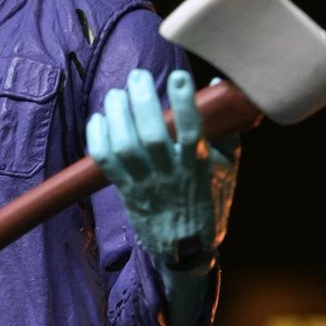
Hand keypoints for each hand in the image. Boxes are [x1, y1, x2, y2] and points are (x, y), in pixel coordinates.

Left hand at [85, 68, 239, 268]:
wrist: (185, 248)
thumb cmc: (209, 198)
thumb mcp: (228, 167)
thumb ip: (227, 128)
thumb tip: (219, 85)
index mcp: (197, 166)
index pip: (190, 133)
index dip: (184, 105)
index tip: (179, 77)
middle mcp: (168, 174)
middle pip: (151, 136)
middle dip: (142, 102)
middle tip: (138, 76)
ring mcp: (144, 184)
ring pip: (124, 147)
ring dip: (117, 116)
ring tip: (117, 94)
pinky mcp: (124, 190)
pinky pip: (104, 162)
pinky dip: (97, 138)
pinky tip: (100, 118)